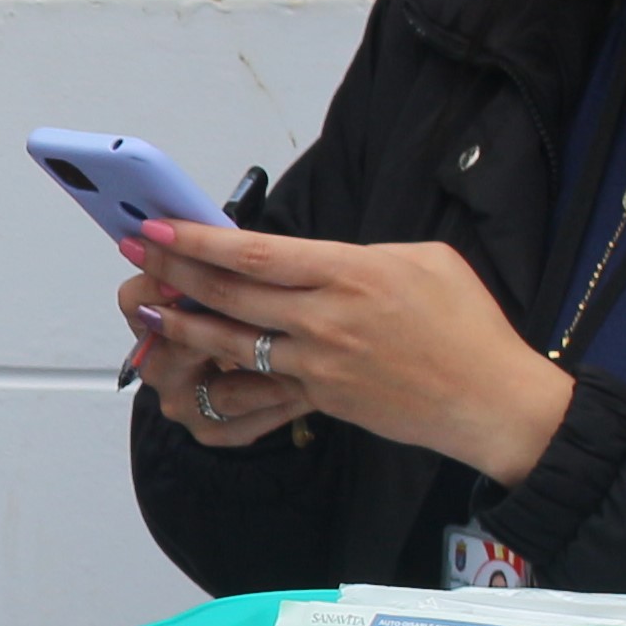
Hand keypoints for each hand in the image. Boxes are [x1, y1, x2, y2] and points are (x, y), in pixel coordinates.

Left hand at [125, 221, 574, 482]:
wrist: (489, 399)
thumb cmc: (467, 324)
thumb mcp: (425, 261)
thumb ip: (361, 255)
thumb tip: (317, 256)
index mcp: (352, 272)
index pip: (258, 253)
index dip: (200, 240)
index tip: (160, 225)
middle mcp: (327, 318)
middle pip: (231, 292)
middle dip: (174, 270)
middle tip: (136, 251)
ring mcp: (318, 362)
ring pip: (231, 341)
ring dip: (183, 324)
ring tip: (149, 307)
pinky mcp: (319, 397)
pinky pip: (257, 384)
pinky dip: (219, 371)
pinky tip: (192, 362)